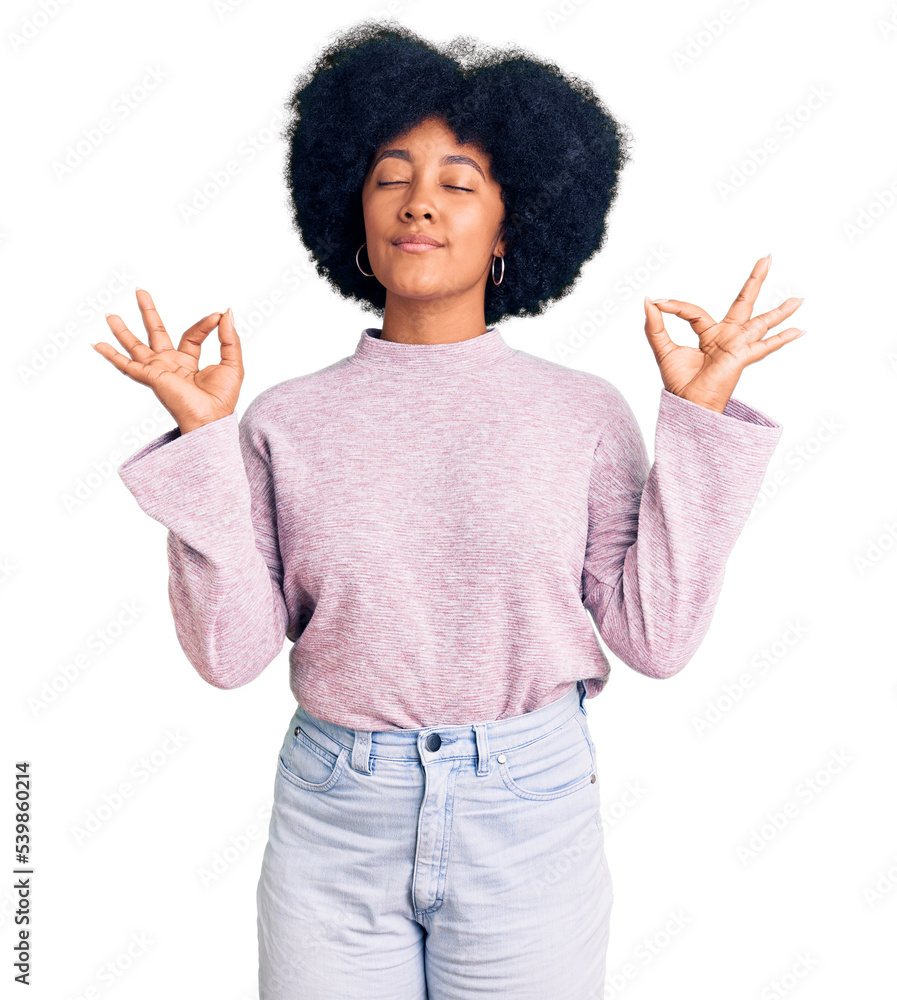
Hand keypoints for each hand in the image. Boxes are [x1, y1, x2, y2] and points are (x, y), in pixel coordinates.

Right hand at [92, 289, 243, 433]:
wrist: (211, 418)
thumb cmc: (222, 399)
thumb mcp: (232, 363)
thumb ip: (229, 338)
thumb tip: (226, 313)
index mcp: (189, 363)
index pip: (192, 335)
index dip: (205, 324)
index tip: (217, 316)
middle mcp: (171, 365)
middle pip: (156, 333)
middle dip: (148, 313)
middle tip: (140, 292)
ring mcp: (158, 370)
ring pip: (136, 346)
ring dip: (123, 331)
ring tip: (110, 315)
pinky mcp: (151, 376)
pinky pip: (126, 365)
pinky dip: (111, 355)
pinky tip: (97, 344)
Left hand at [642, 255, 803, 412]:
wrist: (688, 406)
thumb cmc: (680, 384)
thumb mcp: (663, 350)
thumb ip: (656, 327)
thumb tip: (650, 302)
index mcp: (709, 334)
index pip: (694, 311)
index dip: (676, 306)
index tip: (660, 302)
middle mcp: (727, 337)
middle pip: (743, 302)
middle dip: (755, 280)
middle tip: (768, 258)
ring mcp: (737, 346)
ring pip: (762, 322)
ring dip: (780, 311)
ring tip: (798, 299)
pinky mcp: (741, 357)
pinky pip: (764, 346)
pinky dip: (781, 339)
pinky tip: (798, 331)